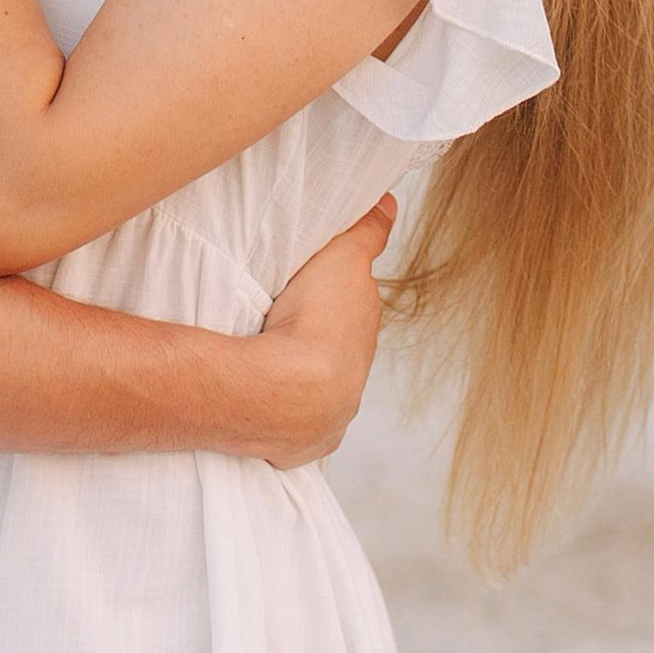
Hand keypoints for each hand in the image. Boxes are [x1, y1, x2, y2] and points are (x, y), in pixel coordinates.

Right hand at [251, 197, 394, 468]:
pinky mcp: (299, 448)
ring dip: (294, 380)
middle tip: (281, 323)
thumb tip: (391, 204)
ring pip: (312, 394)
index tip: (310, 290)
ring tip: (263, 363)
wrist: (289, 391)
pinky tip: (261, 406)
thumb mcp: (342, 258)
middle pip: (334, 356)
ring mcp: (328, 420)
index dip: (334, 298)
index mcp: (363, 336)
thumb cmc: (317, 322)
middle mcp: (354, 383)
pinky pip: (291, 431)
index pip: (354, 314)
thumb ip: (367, 231)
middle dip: (315, 341)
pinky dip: (280, 418)